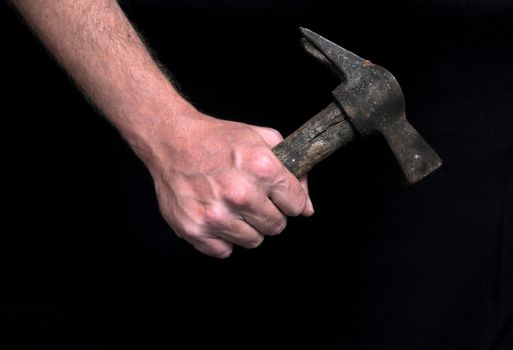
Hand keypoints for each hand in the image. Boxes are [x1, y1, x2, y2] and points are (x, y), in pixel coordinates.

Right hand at [143, 108, 313, 257]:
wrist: (172, 141)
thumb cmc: (217, 139)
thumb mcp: (262, 138)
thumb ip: (293, 171)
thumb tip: (308, 208)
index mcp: (261, 168)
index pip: (297, 205)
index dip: (289, 200)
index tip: (277, 196)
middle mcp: (240, 194)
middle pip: (276, 227)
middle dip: (269, 214)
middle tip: (252, 199)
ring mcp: (216, 215)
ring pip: (253, 241)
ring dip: (246, 227)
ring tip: (231, 205)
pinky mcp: (195, 230)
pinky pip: (225, 251)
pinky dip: (223, 238)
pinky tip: (216, 215)